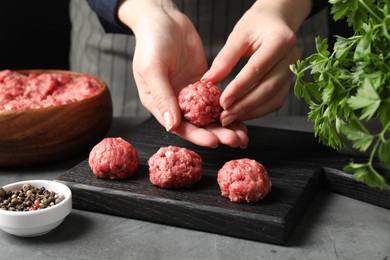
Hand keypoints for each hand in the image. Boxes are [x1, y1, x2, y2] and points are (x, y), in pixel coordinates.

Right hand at [118, 0, 248, 147]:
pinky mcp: (202, 84)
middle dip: (217, 133)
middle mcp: (175, 103)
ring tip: (242, 134)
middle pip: (197, 125)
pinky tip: (242, 114)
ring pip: (209, 115)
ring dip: (226, 125)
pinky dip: (228, 108)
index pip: (179, 126)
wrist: (164, 19)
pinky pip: (216, 100)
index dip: (197, 135)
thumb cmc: (151, 41)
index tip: (214, 141)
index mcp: (159, 104)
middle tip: (235, 139)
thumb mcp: (152, 68)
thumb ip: (162, 96)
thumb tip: (171, 126)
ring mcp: (190, 94)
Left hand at [202, 0, 311, 125]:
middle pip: (268, 88)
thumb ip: (224, 59)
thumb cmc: (256, 25)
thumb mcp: (238, 35)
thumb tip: (208, 82)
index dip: (239, 88)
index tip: (222, 102)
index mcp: (280, 40)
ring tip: (230, 118)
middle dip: (244, 106)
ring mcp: (293, 71)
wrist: (276, 21)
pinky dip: (259, 110)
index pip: (257, 69)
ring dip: (251, 112)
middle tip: (224, 117)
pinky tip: (242, 114)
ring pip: (274, 99)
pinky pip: (276, 101)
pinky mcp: (289, 82)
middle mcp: (292, 58)